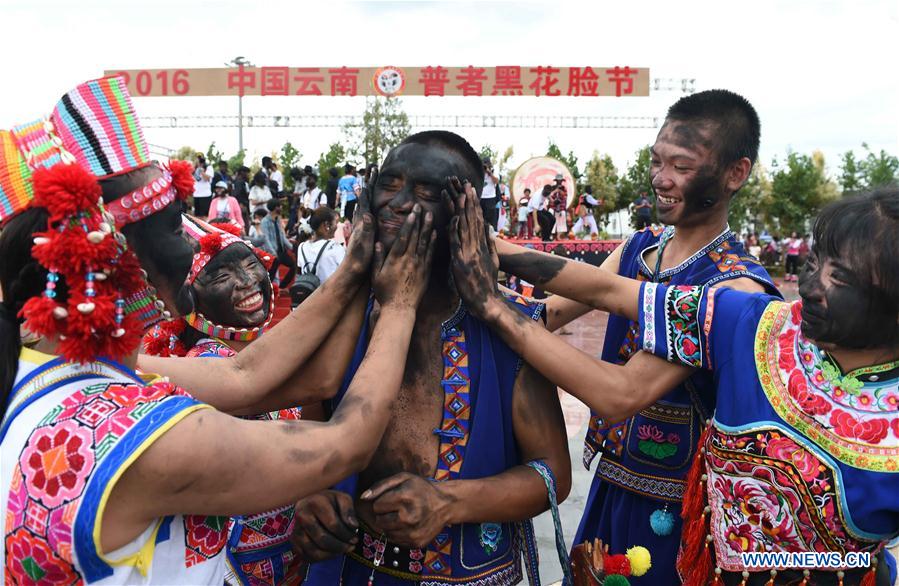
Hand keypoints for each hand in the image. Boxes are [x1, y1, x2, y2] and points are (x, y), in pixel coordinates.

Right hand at [291, 490, 358, 561]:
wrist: (311, 502)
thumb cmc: (330, 501)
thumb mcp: (343, 499)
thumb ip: (349, 511)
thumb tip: (353, 526)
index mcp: (315, 502)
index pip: (333, 525)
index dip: (346, 535)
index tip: (355, 539)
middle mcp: (301, 516)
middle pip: (323, 539)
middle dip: (340, 546)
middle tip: (351, 547)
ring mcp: (295, 530)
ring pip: (314, 551)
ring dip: (332, 554)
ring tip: (342, 550)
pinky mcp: (293, 541)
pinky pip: (307, 557)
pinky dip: (321, 559)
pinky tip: (331, 553)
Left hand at [343, 170, 376, 279]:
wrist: (352, 273)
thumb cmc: (359, 260)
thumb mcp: (364, 244)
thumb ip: (365, 229)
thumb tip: (366, 213)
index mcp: (362, 221)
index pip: (366, 196)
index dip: (370, 183)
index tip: (373, 169)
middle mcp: (360, 221)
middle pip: (365, 196)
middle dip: (369, 182)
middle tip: (373, 169)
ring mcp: (361, 226)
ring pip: (366, 203)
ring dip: (370, 192)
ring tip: (372, 183)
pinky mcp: (364, 233)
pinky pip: (369, 214)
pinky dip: (371, 205)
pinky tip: (373, 206)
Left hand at [360, 473, 450, 547]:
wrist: (446, 504)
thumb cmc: (421, 488)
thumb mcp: (403, 479)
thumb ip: (380, 486)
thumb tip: (363, 498)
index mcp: (404, 498)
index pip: (377, 506)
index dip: (383, 501)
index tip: (393, 498)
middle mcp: (409, 517)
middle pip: (379, 521)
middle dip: (384, 514)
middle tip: (397, 508)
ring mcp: (413, 532)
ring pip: (386, 532)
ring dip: (390, 524)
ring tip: (403, 515)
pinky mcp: (416, 543)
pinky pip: (395, 540)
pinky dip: (398, 533)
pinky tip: (409, 524)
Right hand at [371, 204, 434, 308]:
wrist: (400, 309)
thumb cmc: (385, 293)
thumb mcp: (376, 275)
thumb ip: (378, 258)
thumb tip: (378, 242)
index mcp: (395, 259)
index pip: (403, 237)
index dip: (409, 223)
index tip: (412, 212)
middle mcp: (408, 260)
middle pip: (415, 236)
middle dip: (418, 220)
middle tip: (422, 207)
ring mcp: (418, 265)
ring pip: (424, 242)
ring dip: (427, 228)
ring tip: (430, 215)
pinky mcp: (425, 272)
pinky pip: (430, 254)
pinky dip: (433, 243)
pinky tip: (435, 233)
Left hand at [445, 177, 500, 318]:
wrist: (487, 302)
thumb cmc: (488, 284)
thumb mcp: (492, 261)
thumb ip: (490, 245)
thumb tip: (489, 231)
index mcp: (481, 245)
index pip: (477, 219)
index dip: (474, 203)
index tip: (471, 189)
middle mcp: (476, 246)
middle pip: (471, 218)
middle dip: (468, 200)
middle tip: (465, 183)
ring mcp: (469, 253)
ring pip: (464, 227)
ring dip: (461, 209)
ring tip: (459, 193)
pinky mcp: (461, 262)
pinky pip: (457, 243)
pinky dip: (454, 230)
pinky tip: (452, 218)